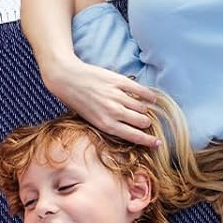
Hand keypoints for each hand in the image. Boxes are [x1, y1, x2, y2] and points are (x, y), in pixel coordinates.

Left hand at [43, 58, 160, 147]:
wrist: (66, 78)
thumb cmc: (76, 101)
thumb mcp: (91, 120)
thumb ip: (109, 125)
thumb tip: (129, 128)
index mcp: (106, 125)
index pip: (134, 136)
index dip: (148, 141)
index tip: (157, 143)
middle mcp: (113, 112)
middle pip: (142, 122)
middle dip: (146, 124)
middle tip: (145, 122)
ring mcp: (117, 96)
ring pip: (142, 107)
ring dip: (145, 110)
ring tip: (143, 110)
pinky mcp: (119, 81)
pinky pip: (140, 91)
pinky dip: (149, 96)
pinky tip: (152, 98)